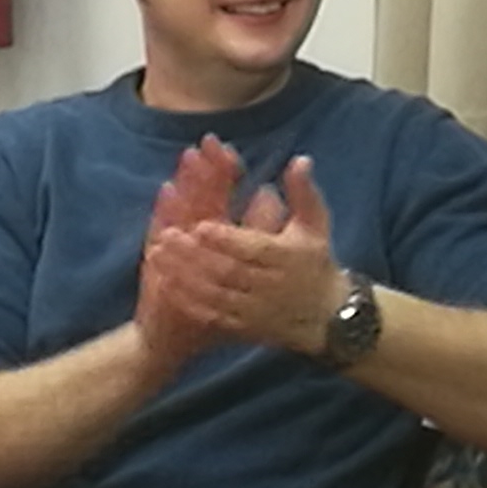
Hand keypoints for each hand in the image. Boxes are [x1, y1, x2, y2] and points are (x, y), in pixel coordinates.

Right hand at [129, 141, 241, 369]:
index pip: (216, 192)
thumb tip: (271, 194)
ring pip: (181, 208)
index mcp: (209, 231)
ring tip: (191, 156)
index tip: (228, 146)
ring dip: (186, 182)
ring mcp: (172, 249)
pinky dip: (164, 212)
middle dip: (205, 169)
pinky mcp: (158, 262)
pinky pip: (161, 232)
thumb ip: (254, 227)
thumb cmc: (205, 300)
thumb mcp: (234, 266)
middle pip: (199, 195)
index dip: (222, 170)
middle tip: (208, 141)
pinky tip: (167, 192)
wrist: (167, 338)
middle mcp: (189, 236)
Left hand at [155, 153, 345, 353]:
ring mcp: (256, 310)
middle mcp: (271, 286)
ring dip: (184, 277)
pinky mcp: (245, 328)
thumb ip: (303, 192)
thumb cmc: (316, 262)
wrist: (328, 316)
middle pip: (228, 271)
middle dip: (195, 255)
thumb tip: (299, 159)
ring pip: (215, 294)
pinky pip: (213, 317)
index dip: (225, 239)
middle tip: (167, 236)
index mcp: (287, 258)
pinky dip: (189, 302)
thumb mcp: (317, 224)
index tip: (199, 224)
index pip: (252, 248)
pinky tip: (167, 287)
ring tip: (157, 256)